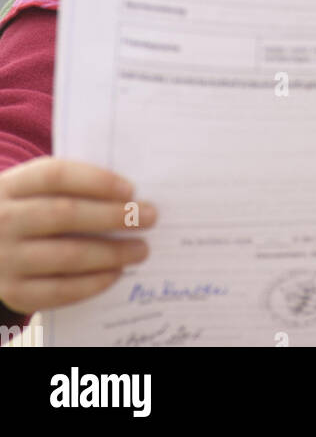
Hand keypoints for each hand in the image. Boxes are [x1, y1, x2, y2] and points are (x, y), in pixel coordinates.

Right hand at [0, 157, 156, 315]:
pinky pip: (59, 291)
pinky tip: (116, 273)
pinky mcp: (13, 292)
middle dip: (113, 216)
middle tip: (149, 217)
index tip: (131, 189)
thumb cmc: (27, 211)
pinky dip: (93, 283)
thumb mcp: (33, 191)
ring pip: (67, 255)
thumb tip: (128, 194)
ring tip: (141, 249)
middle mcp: (4, 221)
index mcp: (12, 185)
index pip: (56, 176)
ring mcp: (6, 259)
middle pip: (65, 215)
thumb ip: (70, 186)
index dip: (96, 181)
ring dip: (111, 253)